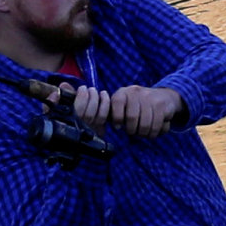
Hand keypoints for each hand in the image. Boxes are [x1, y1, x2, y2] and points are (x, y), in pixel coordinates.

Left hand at [64, 82, 185, 138]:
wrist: (165, 98)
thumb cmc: (137, 105)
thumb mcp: (120, 104)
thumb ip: (98, 107)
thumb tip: (60, 101)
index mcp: (122, 93)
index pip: (115, 107)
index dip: (118, 120)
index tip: (120, 126)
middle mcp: (135, 93)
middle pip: (132, 120)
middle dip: (134, 131)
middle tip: (135, 131)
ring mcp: (150, 99)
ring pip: (145, 125)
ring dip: (146, 133)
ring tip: (145, 131)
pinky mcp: (162, 106)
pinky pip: (158, 126)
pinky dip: (157, 132)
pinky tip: (156, 129)